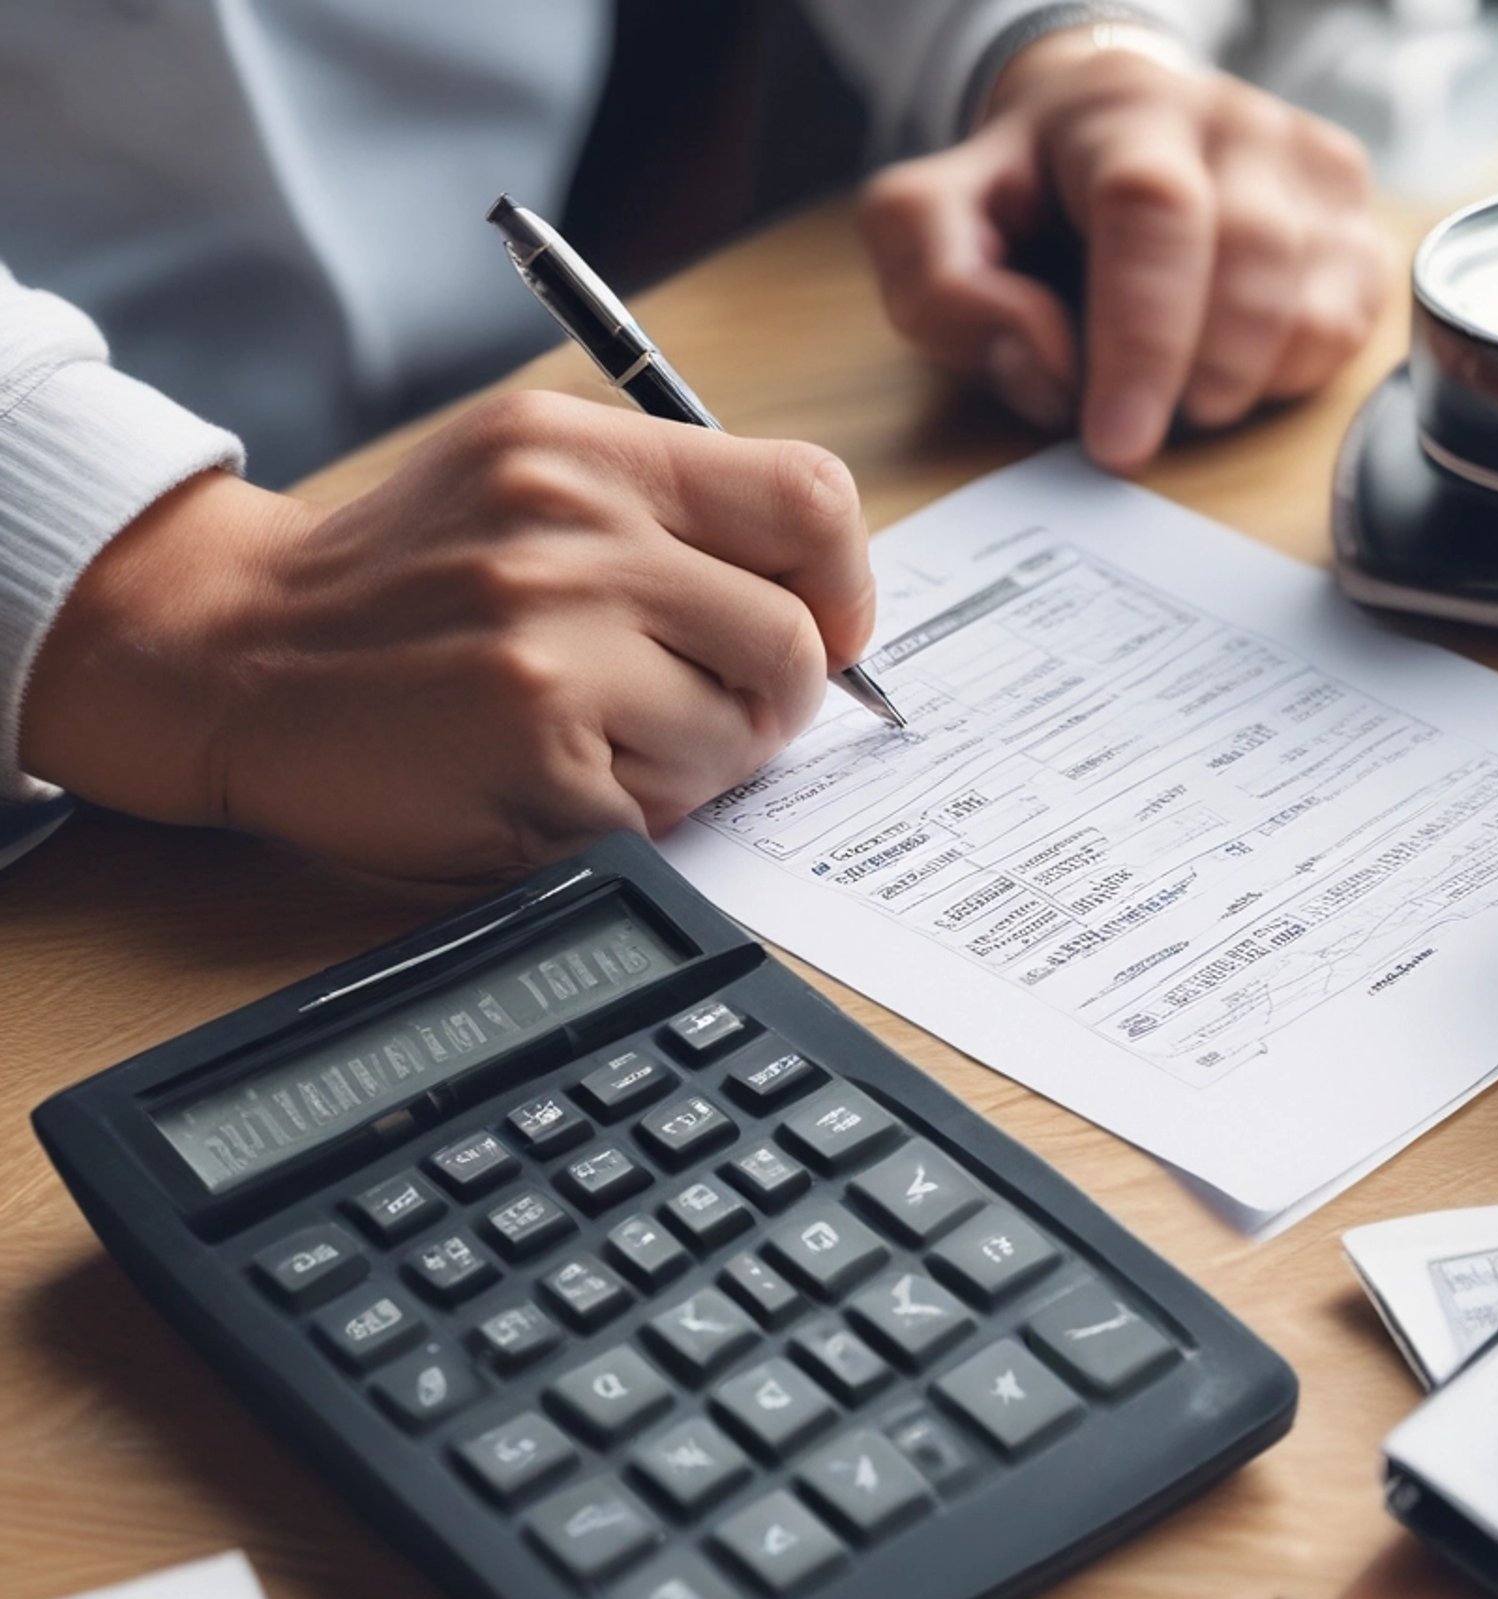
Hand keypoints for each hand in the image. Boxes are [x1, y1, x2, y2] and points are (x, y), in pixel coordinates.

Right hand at [18, 390, 874, 880]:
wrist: (230, 650)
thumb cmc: (399, 583)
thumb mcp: (523, 480)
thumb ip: (668, 518)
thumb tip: (820, 603)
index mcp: (590, 456)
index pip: (812, 500)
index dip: (844, 587)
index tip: (823, 631)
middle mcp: (575, 537)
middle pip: (792, 645)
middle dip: (768, 705)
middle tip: (701, 716)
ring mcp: (551, 647)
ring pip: (734, 741)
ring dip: (689, 770)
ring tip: (596, 745)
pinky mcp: (531, 754)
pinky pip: (658, 817)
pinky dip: (620, 820)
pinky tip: (543, 783)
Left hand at [858, 32, 1390, 471]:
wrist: (1104, 140)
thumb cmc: (1021, 205)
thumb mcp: (929, 231)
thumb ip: (946, 291)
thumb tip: (1045, 365)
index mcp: (1126, 115)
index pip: (1153, 212)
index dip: (1142, 337)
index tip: (1117, 442)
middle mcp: (1236, 127)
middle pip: (1252, 256)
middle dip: (1197, 376)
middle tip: (1137, 438)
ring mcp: (1312, 174)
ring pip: (1311, 308)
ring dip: (1236, 386)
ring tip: (1171, 392)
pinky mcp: (1357, 229)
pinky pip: (1347, 333)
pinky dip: (1283, 381)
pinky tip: (1224, 369)